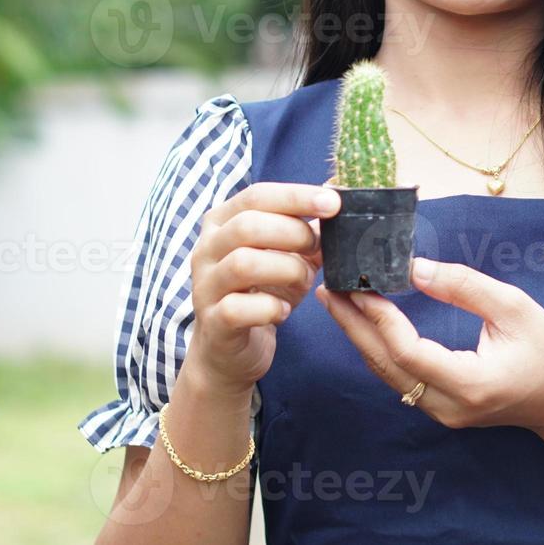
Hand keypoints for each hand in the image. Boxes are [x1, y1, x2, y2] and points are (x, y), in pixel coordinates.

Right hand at [188, 182, 338, 396]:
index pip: (257, 195)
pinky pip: (239, 308)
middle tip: (316, 248)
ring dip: (286, 269)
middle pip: (247, 225)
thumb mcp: (289, 257)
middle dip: (293, 233)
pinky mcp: (212, 322)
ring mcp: (205, 286)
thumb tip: (338, 202)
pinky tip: (283, 310)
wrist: (230, 349)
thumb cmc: (262, 293)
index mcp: (222, 222)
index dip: (296, 196)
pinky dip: (271, 308)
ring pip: (243, 263)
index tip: (333, 203)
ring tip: (304, 279)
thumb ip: (310, 232)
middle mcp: (207, 249)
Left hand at [315, 257, 543, 442]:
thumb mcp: (515, 307)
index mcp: (470, 383)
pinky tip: (366, 323)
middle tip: (329, 288)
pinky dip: (380, 348)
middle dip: (353, 326)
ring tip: (338, 301)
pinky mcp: (441, 408)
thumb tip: (415, 267)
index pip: (407, 351)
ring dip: (361, 337)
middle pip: (385, 366)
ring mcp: (443, 413)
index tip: (359, 284)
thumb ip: (464, 286)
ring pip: (388, 375)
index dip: (379, 317)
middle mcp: (449, 406)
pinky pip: (400, 379)